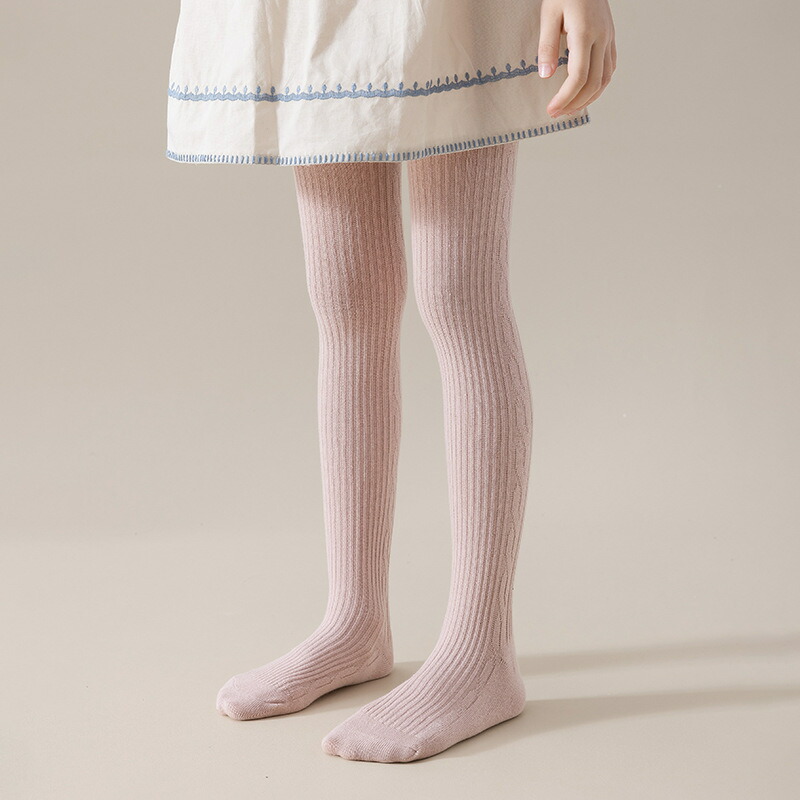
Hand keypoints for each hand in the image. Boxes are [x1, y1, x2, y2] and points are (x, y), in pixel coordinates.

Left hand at [536, 0, 616, 117]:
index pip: (579, 76)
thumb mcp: (549, 13)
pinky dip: (599, 86)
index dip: (565, 98)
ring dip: (588, 99)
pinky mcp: (611, 38)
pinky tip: (585, 93)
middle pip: (594, 82)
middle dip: (575, 103)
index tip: (551, 110)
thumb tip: (546, 75)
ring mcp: (609, 38)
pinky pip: (609, 68)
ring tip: (570, 109)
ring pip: (605, 78)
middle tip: (557, 114)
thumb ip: (547, 45)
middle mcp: (602, 37)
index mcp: (585, 32)